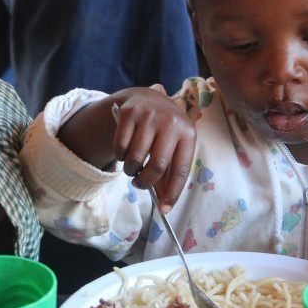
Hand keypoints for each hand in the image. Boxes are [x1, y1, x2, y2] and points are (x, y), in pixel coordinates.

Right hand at [59, 87, 195, 212]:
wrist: (147, 98)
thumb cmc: (163, 131)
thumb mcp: (173, 146)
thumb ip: (168, 173)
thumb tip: (163, 204)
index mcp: (187, 133)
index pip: (181, 169)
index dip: (173, 192)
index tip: (165, 209)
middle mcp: (171, 122)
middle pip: (158, 166)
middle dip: (145, 182)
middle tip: (139, 184)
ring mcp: (149, 116)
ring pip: (136, 158)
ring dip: (130, 170)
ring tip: (132, 167)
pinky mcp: (129, 113)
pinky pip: (120, 147)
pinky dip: (120, 156)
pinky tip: (124, 152)